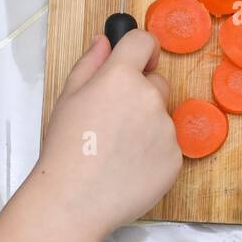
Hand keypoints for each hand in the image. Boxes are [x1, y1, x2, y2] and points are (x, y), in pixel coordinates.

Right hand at [36, 30, 180, 236]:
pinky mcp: (175, 158)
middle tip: (112, 120)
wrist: (74, 199)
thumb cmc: (65, 148)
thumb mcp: (68, 96)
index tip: (137, 60)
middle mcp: (150, 98)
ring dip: (146, 126)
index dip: (140, 48)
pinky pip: (167, 146)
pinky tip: (127, 166)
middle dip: (140, 94)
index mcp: (122, 77)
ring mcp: (166, 129)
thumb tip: (106, 41)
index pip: (144, 41)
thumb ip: (91, 62)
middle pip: (156, 83)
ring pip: (161, 117)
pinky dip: (152, 152)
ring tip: (116, 150)